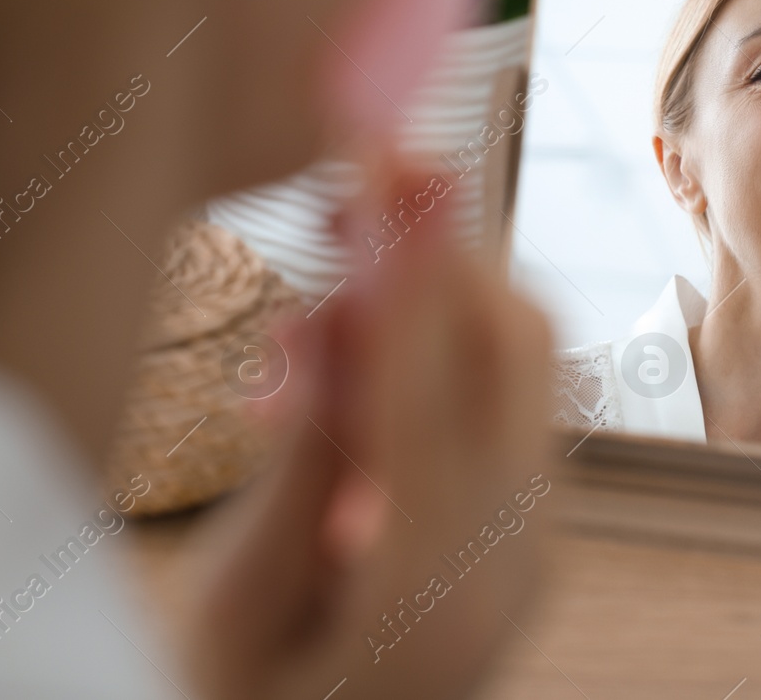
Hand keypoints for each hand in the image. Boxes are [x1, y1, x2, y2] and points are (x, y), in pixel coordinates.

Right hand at [183, 153, 555, 699]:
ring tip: (323, 271)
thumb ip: (292, 474)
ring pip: (515, 362)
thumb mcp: (230, 615)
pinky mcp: (519, 532)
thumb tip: (328, 323)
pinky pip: (499, 402)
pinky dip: (434, 346)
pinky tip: (344, 358)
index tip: (384, 144)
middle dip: (440, 242)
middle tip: (357, 171)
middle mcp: (513, 562)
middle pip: (513, 344)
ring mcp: (530, 547)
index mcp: (434, 591)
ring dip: (432, 288)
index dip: (403, 254)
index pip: (426, 384)